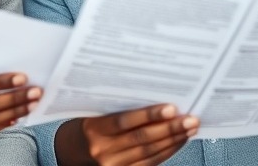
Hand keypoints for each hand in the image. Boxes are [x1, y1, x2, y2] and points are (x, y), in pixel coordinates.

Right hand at [55, 104, 198, 165]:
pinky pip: (149, 164)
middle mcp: (102, 151)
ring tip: (189, 128)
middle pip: (142, 140)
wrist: (66, 152)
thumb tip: (151, 99)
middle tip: (190, 119)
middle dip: (170, 129)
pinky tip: (178, 141)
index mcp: (93, 130)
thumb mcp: (93, 114)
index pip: (124, 122)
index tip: (171, 108)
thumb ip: (116, 110)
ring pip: (149, 153)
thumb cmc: (83, 127)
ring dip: (173, 140)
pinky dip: (166, 152)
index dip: (149, 115)